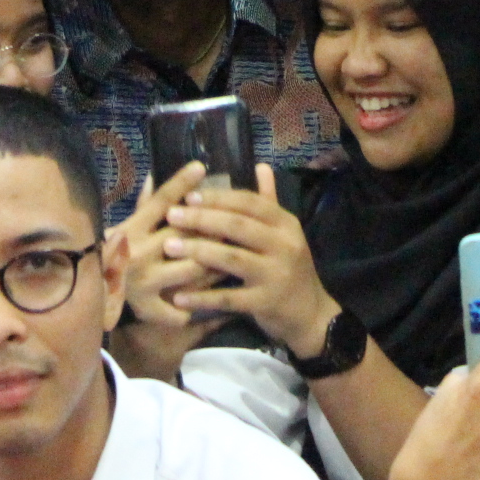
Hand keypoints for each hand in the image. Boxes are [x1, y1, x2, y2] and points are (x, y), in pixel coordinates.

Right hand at [109, 165, 217, 377]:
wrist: (93, 296)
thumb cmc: (116, 255)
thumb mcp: (127, 227)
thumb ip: (144, 205)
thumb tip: (155, 174)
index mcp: (132, 229)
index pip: (161, 201)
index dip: (181, 183)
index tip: (200, 167)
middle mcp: (137, 252)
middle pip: (185, 234)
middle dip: (212, 228)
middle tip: (236, 223)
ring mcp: (144, 282)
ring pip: (194, 269)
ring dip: (216, 263)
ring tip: (234, 258)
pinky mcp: (148, 309)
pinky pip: (184, 306)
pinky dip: (200, 303)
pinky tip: (214, 299)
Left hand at [163, 163, 335, 356]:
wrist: (310, 314)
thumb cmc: (290, 267)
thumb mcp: (285, 233)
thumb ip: (269, 201)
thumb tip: (260, 165)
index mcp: (286, 224)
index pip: (250, 203)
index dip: (219, 197)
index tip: (188, 195)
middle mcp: (284, 246)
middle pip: (238, 226)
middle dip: (202, 219)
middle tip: (172, 215)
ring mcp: (276, 275)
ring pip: (232, 258)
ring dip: (198, 251)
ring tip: (169, 246)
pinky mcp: (266, 303)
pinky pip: (229, 298)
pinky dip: (203, 297)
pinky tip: (179, 296)